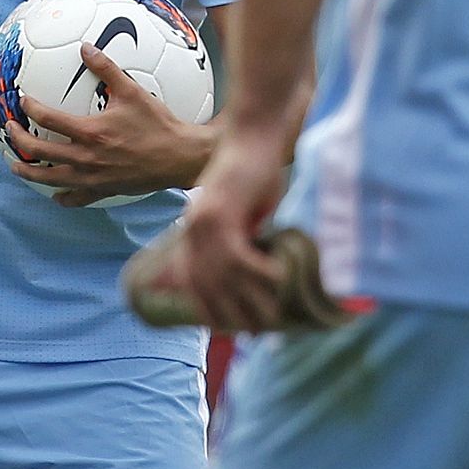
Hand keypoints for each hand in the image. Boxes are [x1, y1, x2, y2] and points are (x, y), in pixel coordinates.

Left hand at [5, 42, 215, 206]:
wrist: (180, 157)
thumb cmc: (157, 124)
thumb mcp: (132, 91)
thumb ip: (106, 68)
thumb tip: (86, 47)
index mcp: (90, 132)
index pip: (48, 119)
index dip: (30, 109)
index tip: (22, 101)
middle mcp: (86, 158)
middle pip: (41, 152)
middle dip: (19, 140)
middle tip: (10, 130)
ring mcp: (93, 178)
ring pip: (51, 179)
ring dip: (30, 172)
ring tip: (17, 166)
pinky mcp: (104, 191)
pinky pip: (77, 198)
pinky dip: (63, 197)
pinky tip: (56, 195)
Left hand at [173, 129, 288, 331]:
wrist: (253, 137)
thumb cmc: (254, 175)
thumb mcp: (244, 215)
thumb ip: (242, 242)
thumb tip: (253, 276)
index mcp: (193, 231)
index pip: (191, 282)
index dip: (206, 308)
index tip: (226, 328)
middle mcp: (193, 230)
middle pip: (205, 287)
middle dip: (230, 313)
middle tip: (256, 331)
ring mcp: (204, 222)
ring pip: (222, 277)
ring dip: (248, 300)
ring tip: (270, 317)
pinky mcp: (222, 213)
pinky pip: (239, 257)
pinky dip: (258, 273)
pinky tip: (278, 281)